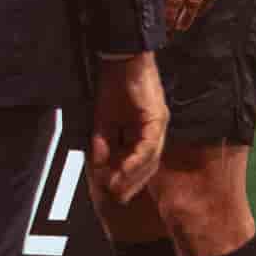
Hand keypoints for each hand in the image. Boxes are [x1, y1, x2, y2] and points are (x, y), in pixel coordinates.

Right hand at [86, 52, 167, 203]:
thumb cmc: (112, 82)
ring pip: (150, 159)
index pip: (138, 161)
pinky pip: (148, 145)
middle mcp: (155, 130)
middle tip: (118, 197)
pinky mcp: (157, 119)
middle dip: (132, 183)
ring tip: (118, 187)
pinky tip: (125, 169)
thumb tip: (97, 161)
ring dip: (133, 175)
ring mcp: (158, 125)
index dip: (126, 177)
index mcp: (143, 130)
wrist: (121, 58)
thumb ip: (102, 139)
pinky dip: (136, 159)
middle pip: (148, 165)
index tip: (113, 190)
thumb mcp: (103, 116)